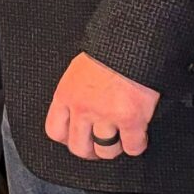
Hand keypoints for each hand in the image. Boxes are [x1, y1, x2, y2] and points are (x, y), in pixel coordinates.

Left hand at [46, 52, 160, 160]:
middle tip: (100, 146)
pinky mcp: (130, 120)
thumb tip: (78, 112)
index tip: (77, 138)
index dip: (68, 139)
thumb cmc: (108, 52)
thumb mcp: (79, 71)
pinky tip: (138, 136)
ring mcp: (106, 116)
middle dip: (91, 150)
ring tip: (121, 139)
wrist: (131, 43)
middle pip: (79, 148)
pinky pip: (133, 147)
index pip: (55, 131)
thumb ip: (76, 93)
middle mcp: (82, 109)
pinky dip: (137, 145)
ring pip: (106, 151)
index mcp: (66, 94)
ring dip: (115, 148)